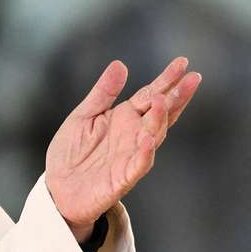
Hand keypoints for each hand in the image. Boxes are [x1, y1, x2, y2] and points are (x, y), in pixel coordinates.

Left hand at [45, 57, 200, 240]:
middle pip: (160, 113)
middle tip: (193, 78)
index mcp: (124, 118)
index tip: (182, 63)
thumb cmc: (72, 152)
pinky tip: (148, 138)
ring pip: (153, 135)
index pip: (150, 95)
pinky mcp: (123, 177)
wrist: (59, 188)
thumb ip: (102, 93)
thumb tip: (120, 64)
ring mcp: (131, 155)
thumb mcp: (83, 116)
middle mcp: (133, 135)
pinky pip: (138, 164)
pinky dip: (145, 152)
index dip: (167, 80)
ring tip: (163, 100)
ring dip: (159, 119)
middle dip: (176, 97)